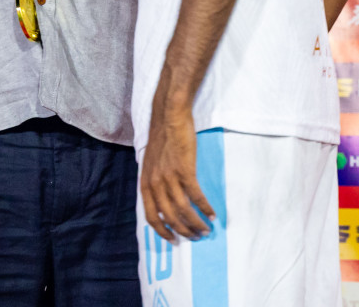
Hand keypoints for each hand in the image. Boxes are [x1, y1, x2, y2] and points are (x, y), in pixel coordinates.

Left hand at [140, 84, 213, 241]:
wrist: (169, 116)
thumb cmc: (162, 138)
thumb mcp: (151, 164)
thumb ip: (154, 182)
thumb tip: (162, 201)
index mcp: (145, 183)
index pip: (151, 216)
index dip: (162, 232)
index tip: (173, 241)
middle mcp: (155, 183)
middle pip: (169, 217)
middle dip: (183, 231)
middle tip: (195, 237)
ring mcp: (169, 177)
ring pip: (183, 210)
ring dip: (196, 224)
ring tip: (206, 230)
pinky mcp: (184, 170)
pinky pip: (196, 196)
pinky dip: (205, 208)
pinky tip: (213, 214)